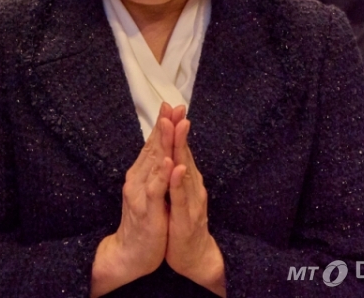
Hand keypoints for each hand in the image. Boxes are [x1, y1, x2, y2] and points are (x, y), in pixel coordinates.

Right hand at [90, 104, 174, 295]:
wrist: (130, 253)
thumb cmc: (144, 222)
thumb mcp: (149, 193)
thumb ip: (153, 172)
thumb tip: (160, 152)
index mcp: (140, 175)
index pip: (153, 145)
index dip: (163, 125)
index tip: (172, 106)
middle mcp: (137, 179)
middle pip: (153, 148)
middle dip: (165, 126)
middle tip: (174, 106)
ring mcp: (141, 193)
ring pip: (154, 164)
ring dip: (164, 143)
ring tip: (172, 124)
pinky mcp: (147, 210)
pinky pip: (156, 190)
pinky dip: (163, 175)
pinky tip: (171, 162)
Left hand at [165, 112, 225, 296]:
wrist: (193, 257)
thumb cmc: (182, 223)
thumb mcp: (177, 194)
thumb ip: (176, 172)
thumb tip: (173, 150)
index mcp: (186, 179)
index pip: (179, 148)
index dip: (175, 127)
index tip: (170, 106)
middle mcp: (191, 186)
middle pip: (184, 153)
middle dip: (179, 130)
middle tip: (176, 108)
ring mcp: (190, 201)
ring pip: (184, 170)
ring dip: (180, 148)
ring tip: (176, 127)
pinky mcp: (185, 218)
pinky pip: (180, 197)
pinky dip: (178, 181)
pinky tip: (176, 167)